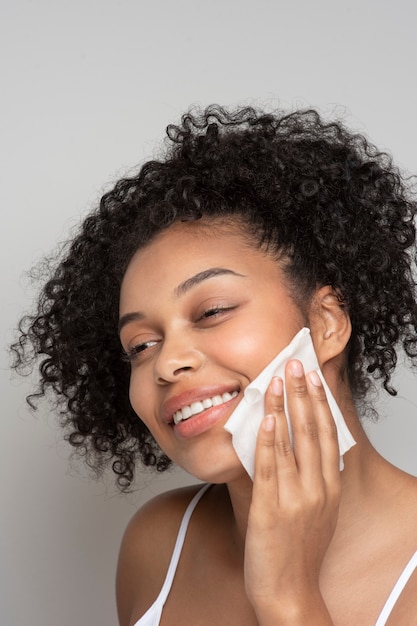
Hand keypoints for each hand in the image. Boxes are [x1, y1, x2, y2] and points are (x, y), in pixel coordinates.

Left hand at [244, 361, 340, 624]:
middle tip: (295, 364)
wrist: (289, 592)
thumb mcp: (317, 511)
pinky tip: (265, 416)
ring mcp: (295, 497)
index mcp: (329, 487)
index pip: (328, 434)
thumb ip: (313, 478)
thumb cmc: (300, 550)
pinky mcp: (270, 507)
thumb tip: (301, 447)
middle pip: (312, 430)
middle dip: (303, 393)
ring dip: (284, 405)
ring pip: (291, 441)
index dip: (320, 402)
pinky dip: (268, 438)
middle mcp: (317, 488)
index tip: (312, 377)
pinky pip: (269, 466)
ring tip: (277, 377)